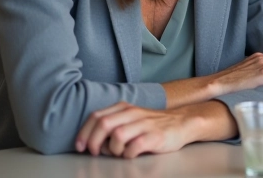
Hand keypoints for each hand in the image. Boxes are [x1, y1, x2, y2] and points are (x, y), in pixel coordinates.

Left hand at [75, 102, 218, 157]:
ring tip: (119, 153)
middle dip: (94, 142)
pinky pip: (134, 147)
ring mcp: (145, 124)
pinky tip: (132, 155)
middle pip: (103, 124)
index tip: (80, 146)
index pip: (96, 116)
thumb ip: (112, 125)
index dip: (84, 133)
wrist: (182, 123)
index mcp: (124, 108)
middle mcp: (133, 113)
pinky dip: (128, 154)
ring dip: (113, 149)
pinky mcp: (156, 136)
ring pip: (117, 135)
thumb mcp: (130, 119)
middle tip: (95, 153)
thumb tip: (95, 143)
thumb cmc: (152, 125)